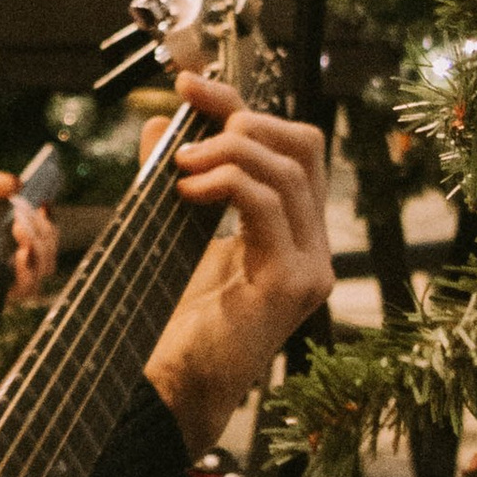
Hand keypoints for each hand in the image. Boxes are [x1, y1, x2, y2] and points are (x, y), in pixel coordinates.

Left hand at [0, 171, 58, 311]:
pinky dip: (29, 268)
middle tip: (31, 210)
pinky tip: (18, 244)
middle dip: (47, 233)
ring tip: (21, 225)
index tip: (44, 202)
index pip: (26, 244)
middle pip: (40, 261)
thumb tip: (16, 182)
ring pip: (37, 278)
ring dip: (42, 248)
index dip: (43, 226)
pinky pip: (18, 292)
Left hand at [141, 78, 331, 453]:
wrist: (170, 389)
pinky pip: (270, 204)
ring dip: (227, 151)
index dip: (241, 106)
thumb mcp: (173, 230)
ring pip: (288, 170)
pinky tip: (187, 193)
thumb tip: (162, 121)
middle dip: (242, 119)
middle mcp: (313, 246)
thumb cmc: (173, 320)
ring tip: (180, 167)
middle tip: (187, 126)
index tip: (188, 86)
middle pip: (304, 145)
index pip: (289, 146)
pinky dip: (226, 182)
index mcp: (292, 231)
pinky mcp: (293, 285)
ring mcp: (311, 267)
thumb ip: (175, 177)